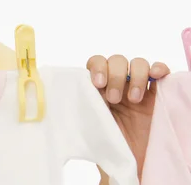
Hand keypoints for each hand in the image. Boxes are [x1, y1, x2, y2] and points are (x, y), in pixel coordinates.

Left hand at [86, 54, 169, 179]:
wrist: (130, 164)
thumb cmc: (106, 146)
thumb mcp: (89, 128)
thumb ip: (81, 111)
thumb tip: (63, 107)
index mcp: (99, 88)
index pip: (97, 63)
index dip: (98, 68)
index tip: (98, 84)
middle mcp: (118, 84)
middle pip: (116, 61)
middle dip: (115, 75)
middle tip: (114, 99)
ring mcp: (138, 88)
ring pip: (138, 64)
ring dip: (136, 76)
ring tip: (133, 100)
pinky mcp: (157, 95)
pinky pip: (160, 72)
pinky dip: (158, 69)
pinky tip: (155, 76)